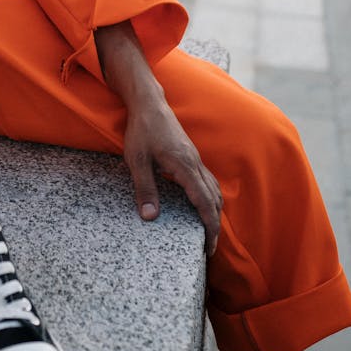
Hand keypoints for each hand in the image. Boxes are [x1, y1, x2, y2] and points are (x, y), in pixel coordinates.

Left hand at [94, 23, 221, 254]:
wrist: (148, 103)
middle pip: (214, 199)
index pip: (204, 203)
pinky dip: (208, 197)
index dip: (209, 227)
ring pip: (213, 189)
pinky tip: (199, 203)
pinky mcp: (190, 155)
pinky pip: (206, 180)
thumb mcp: (137, 161)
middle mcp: (195, 163)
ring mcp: (195, 158)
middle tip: (208, 247)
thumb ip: (145, 189)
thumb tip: (150, 217)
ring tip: (206, 230)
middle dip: (213, 224)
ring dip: (213, 210)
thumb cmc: (141, 130)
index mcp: (185, 166)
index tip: (209, 247)